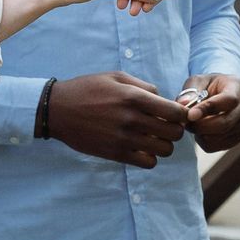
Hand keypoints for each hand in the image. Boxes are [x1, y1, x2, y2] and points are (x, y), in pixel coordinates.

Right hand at [45, 71, 189, 166]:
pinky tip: (141, 148)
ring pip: (164, 150)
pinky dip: (149, 157)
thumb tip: (165, 99)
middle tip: (164, 126)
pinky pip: (148, 163)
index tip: (174, 114)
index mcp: (134, 97)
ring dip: (162, 145)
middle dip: (174, 130)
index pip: (176, 112)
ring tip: (152, 137)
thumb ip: (144, 86)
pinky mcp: (115, 154)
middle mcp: (131, 119)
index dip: (181, 114)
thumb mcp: (116, 77)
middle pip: (174, 133)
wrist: (58, 110)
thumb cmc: (88, 89)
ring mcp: (124, 139)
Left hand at [178, 73, 239, 151]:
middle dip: (201, 126)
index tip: (191, 115)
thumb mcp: (196, 81)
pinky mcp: (237, 137)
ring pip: (220, 136)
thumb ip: (190, 91)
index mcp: (236, 85)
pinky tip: (200, 131)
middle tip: (186, 123)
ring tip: (192, 124)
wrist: (216, 94)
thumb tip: (184, 104)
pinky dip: (204, 142)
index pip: (228, 100)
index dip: (208, 109)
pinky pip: (218, 146)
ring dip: (201, 133)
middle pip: (226, 122)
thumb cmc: (206, 86)